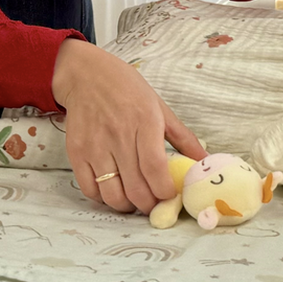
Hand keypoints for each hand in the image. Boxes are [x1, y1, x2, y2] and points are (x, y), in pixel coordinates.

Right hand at [50, 39, 204, 214]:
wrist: (86, 75)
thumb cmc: (127, 89)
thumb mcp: (160, 106)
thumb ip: (184, 137)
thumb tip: (205, 161)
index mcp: (144, 121)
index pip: (155, 168)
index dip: (164, 191)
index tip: (170, 196)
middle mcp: (119, 135)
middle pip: (135, 189)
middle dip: (149, 205)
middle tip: (155, 203)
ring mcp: (95, 146)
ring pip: (112, 195)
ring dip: (127, 206)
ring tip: (135, 200)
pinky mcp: (76, 153)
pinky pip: (90, 190)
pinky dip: (104, 199)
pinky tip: (114, 191)